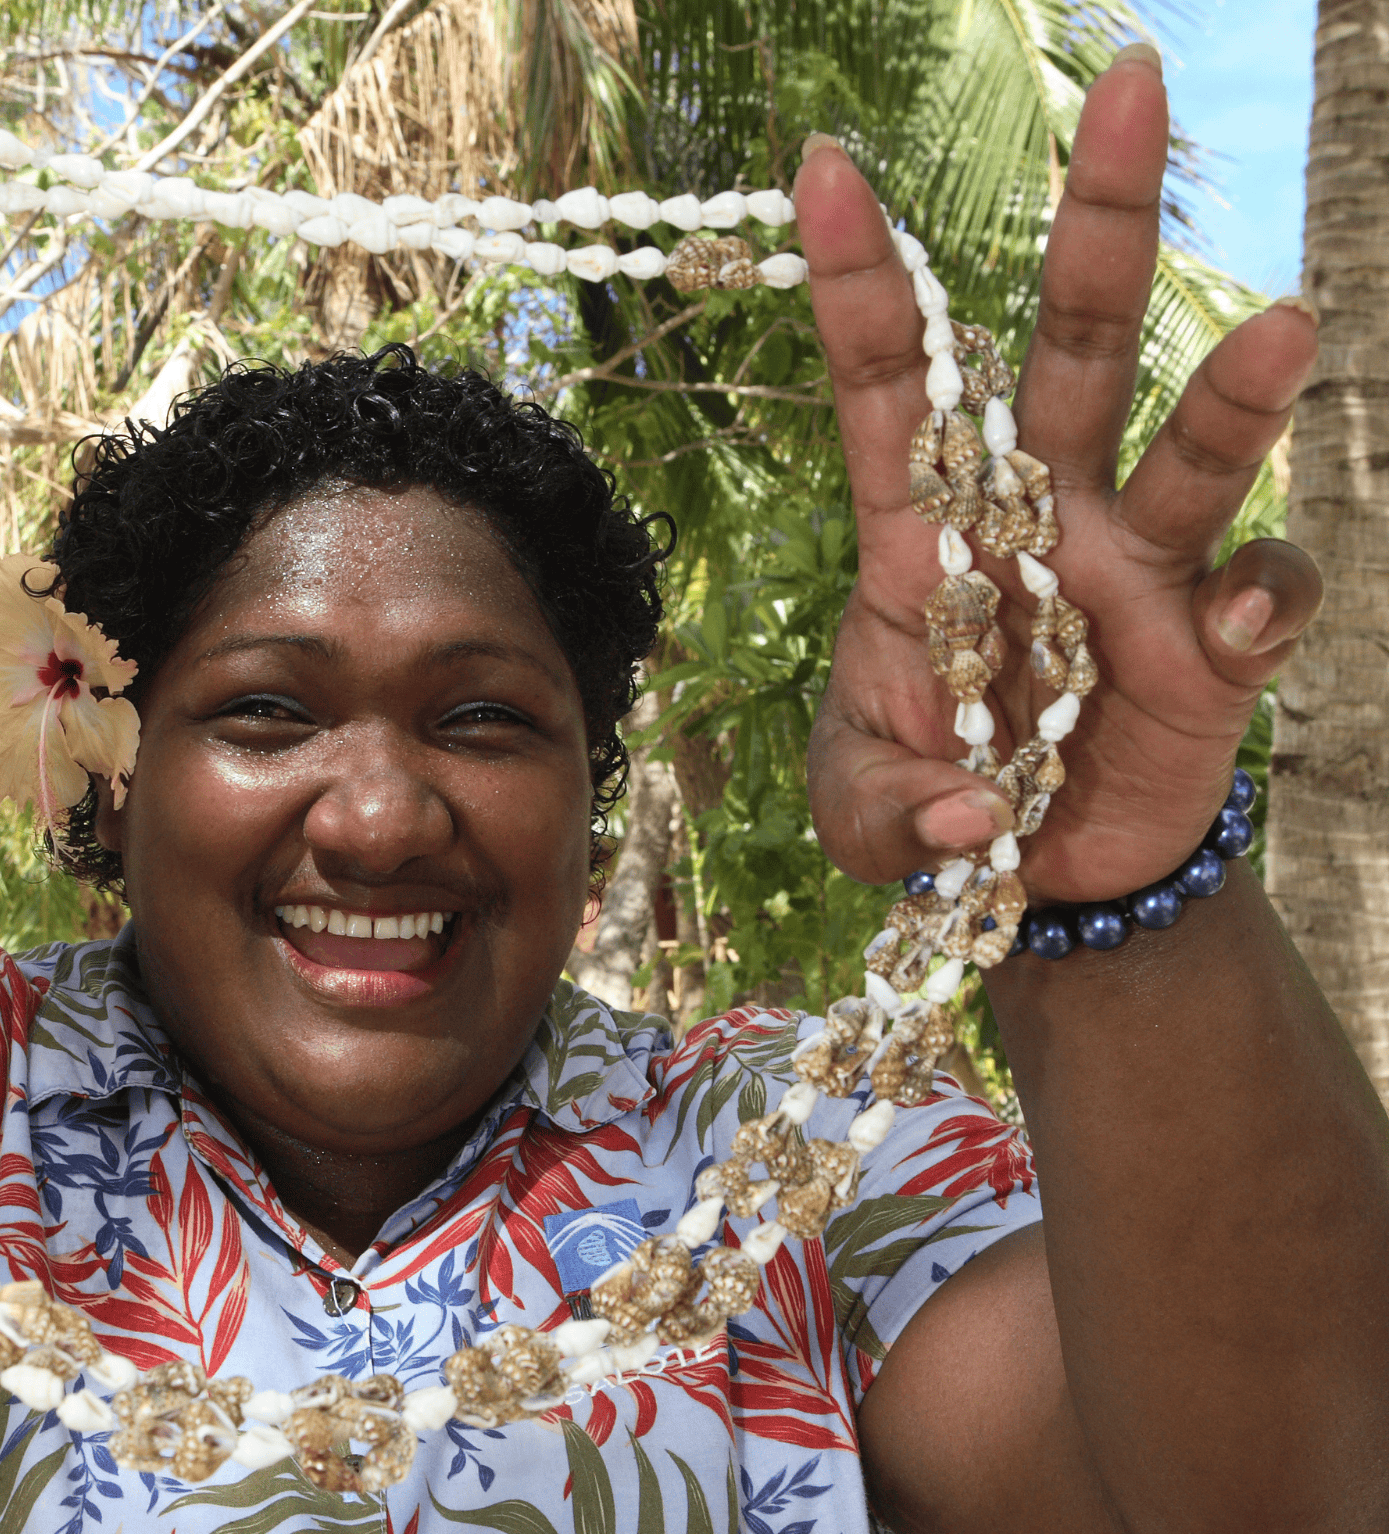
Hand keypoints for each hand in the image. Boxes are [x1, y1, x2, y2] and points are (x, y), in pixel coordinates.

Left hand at [793, 47, 1321, 902]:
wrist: (1035, 874)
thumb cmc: (929, 801)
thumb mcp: (866, 815)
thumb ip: (893, 813)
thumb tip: (966, 818)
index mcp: (922, 537)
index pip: (892, 386)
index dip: (863, 278)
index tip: (825, 164)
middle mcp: (1038, 518)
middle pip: (1070, 352)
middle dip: (1095, 229)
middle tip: (1128, 90)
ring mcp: (1135, 570)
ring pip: (1191, 449)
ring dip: (1232, 393)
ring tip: (1278, 327)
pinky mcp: (1213, 642)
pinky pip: (1260, 591)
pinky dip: (1263, 600)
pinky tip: (1237, 626)